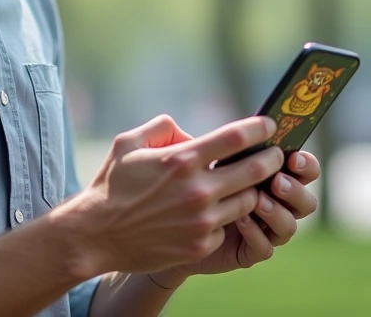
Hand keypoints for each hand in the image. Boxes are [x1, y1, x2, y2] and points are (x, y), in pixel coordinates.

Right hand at [58, 114, 281, 278]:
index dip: (259, 128)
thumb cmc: (112, 185)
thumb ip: (163, 128)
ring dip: (250, 191)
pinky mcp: (200, 245)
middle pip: (256, 170)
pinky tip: (215, 213)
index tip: (270, 125)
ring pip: (247, 201)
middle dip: (272, 160)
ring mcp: (201, 221)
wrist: (95, 234)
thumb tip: (191, 133)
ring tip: (246, 185)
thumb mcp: (129, 143)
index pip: (236, 138)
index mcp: (182, 160)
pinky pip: (226, 227)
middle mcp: (197, 190)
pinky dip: (224, 218)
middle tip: (275, 155)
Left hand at [150, 150, 320, 284]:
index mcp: (269, 174)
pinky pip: (264, 248)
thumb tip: (230, 130)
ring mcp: (264, 229)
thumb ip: (210, 141)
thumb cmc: (186, 183)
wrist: (169, 224)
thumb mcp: (198, 158)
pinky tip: (242, 221)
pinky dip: (257, 234)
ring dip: (278, 212)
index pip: (301, 167)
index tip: (291, 155)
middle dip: (295, 189)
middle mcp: (273, 203)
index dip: (305, 163)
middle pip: (305, 199)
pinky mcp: (249, 251)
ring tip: (258, 201)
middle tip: (276, 180)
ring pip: (290, 226)